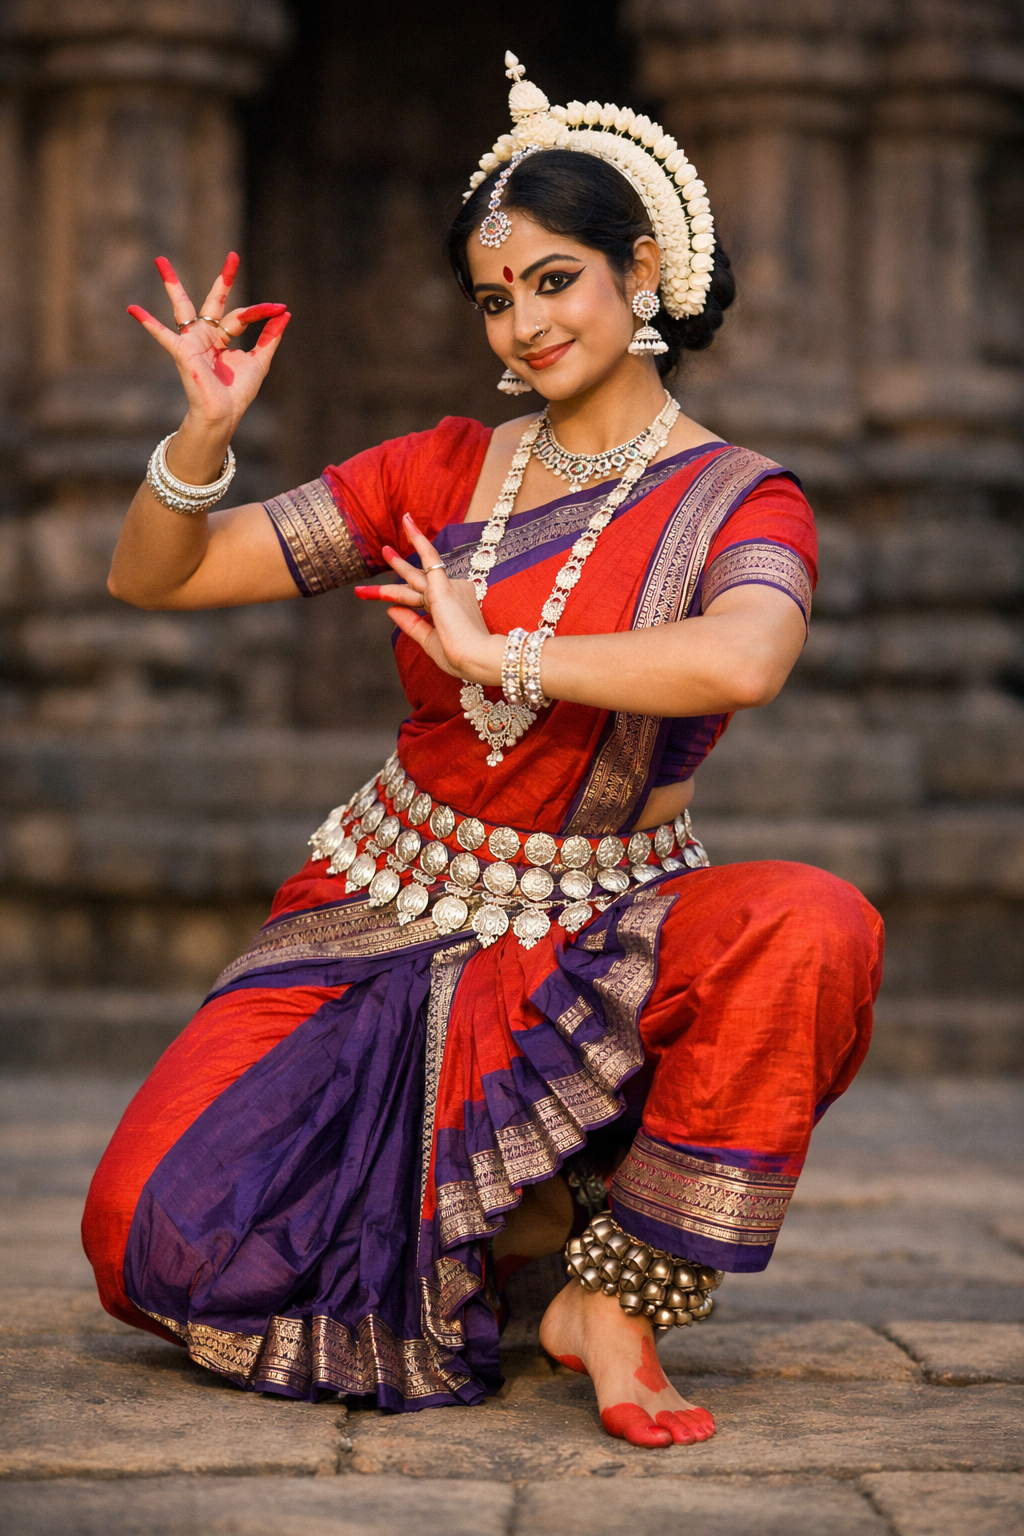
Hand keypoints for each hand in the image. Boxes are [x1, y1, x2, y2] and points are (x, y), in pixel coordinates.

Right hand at [127, 252, 290, 430]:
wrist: (224, 414)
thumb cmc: (238, 392)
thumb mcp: (260, 360)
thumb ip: (270, 337)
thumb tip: (285, 313)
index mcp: (223, 337)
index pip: (242, 316)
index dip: (261, 312)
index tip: (280, 307)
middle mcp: (206, 335)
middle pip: (214, 301)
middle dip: (224, 280)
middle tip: (233, 256)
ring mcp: (192, 341)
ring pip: (182, 307)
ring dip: (172, 284)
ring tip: (160, 261)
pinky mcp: (182, 352)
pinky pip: (163, 335)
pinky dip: (148, 323)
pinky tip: (133, 309)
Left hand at [354, 514, 504, 684]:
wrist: (477, 657)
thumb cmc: (461, 657)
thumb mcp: (430, 642)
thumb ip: (411, 625)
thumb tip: (390, 609)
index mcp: (453, 608)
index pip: (424, 601)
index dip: (404, 600)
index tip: (389, 602)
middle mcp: (453, 594)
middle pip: (417, 585)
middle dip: (400, 575)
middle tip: (387, 554)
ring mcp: (448, 588)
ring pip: (415, 577)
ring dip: (398, 565)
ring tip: (385, 550)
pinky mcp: (443, 585)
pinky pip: (429, 556)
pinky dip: (417, 539)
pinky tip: (407, 523)